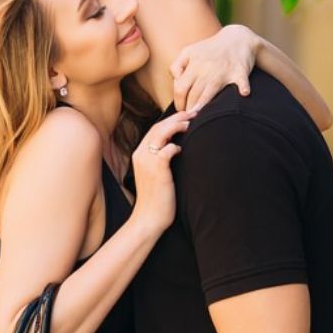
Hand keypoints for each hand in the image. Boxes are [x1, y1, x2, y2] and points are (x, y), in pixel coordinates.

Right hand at [130, 110, 194, 233]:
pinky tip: (182, 148)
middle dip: (176, 118)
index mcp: (139, 155)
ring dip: (177, 125)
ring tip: (192, 122)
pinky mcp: (157, 170)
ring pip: (161, 133)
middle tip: (193, 113)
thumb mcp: (156, 176)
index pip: (154, 130)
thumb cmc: (156, 200)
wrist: (149, 219)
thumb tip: (177, 149)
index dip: (170, 121)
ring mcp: (147, 162)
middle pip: (158, 127)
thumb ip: (161, 161)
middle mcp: (141, 155)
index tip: (185, 117)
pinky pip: (167, 150)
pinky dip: (176, 146)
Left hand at [169, 24, 258, 111]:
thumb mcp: (189, 51)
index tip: (181, 111)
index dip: (179, 103)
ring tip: (199, 117)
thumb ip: (177, 66)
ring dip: (203, 106)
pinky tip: (244, 94)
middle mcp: (206, 68)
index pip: (180, 88)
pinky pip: (241, 81)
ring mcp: (223, 70)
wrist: (237, 38)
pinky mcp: (239, 72)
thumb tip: (175, 82)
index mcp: (194, 64)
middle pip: (193, 94)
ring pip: (209, 93)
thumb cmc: (211, 49)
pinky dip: (244, 88)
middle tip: (189, 119)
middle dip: (189, 109)